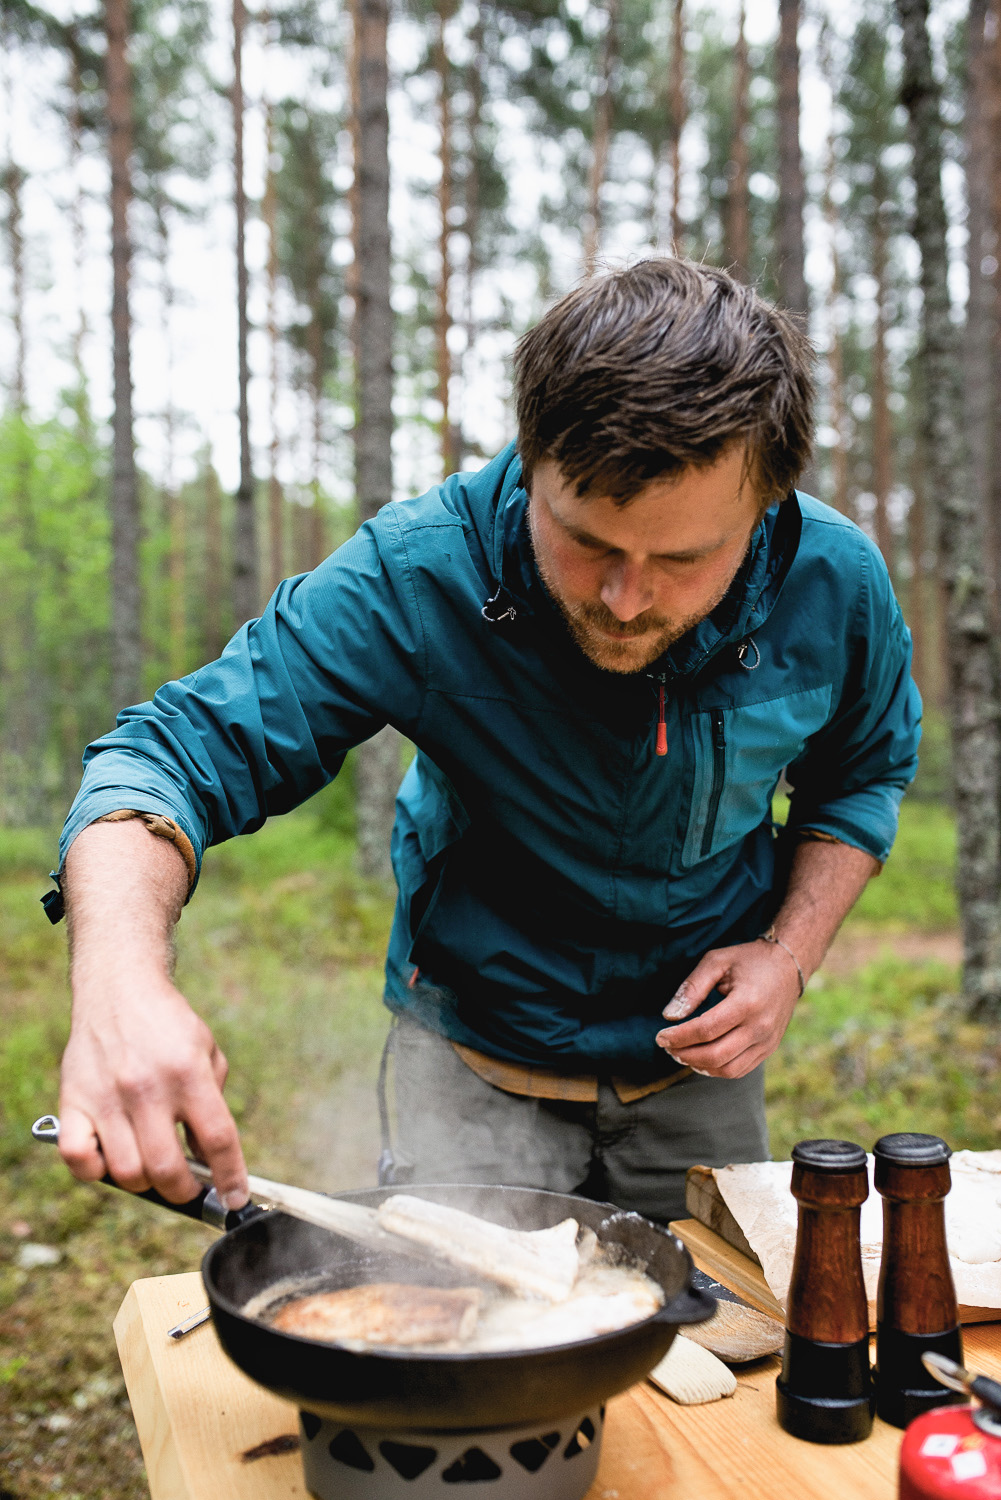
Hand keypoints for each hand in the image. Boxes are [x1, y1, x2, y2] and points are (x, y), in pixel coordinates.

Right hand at [58, 975, 248, 1209]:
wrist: (119, 990)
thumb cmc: (169, 1026)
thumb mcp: (208, 1053)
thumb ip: (215, 1105)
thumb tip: (213, 1163)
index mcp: (189, 1073)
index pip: (219, 1140)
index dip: (231, 1178)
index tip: (235, 1199)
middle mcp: (147, 1088)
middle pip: (169, 1169)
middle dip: (186, 1192)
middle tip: (189, 1187)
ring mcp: (107, 1097)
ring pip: (127, 1173)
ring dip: (145, 1183)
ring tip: (152, 1168)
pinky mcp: (74, 1102)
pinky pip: (78, 1159)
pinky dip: (95, 1171)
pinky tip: (110, 1158)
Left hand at [654, 939, 801, 1078]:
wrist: (789, 966)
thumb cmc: (749, 960)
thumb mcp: (717, 961)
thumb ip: (692, 987)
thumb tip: (669, 1015)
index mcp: (747, 1003)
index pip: (706, 1030)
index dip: (678, 1037)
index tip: (660, 1037)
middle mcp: (760, 1027)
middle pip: (715, 1055)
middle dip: (684, 1054)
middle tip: (667, 1047)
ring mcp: (767, 1041)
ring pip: (727, 1069)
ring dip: (699, 1065)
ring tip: (681, 1053)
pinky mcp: (769, 1048)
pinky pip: (740, 1070)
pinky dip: (716, 1069)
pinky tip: (700, 1059)